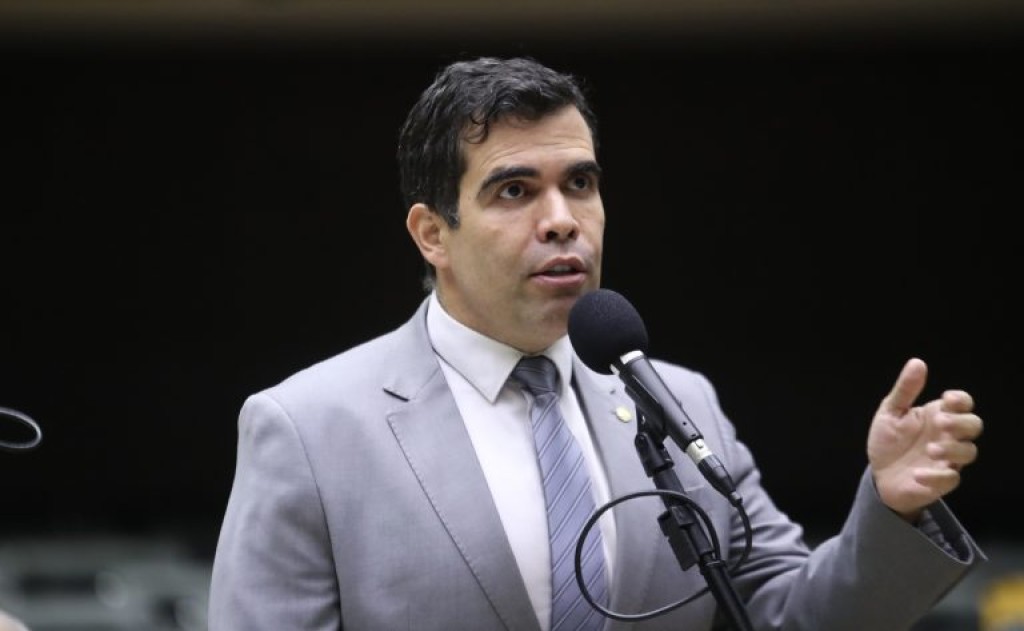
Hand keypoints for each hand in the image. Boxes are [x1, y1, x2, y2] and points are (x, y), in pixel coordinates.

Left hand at [867, 358, 982, 520]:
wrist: (879, 474)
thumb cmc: (888, 440)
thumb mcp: (890, 412)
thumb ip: (905, 390)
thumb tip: (918, 363)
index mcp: (938, 415)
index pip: (963, 404)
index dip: (961, 400)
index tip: (948, 399)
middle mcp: (948, 436)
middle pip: (974, 426)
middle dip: (962, 423)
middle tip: (940, 422)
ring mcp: (948, 459)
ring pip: (969, 452)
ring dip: (953, 450)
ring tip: (930, 449)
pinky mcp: (942, 481)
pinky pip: (950, 479)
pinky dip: (937, 477)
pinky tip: (917, 474)